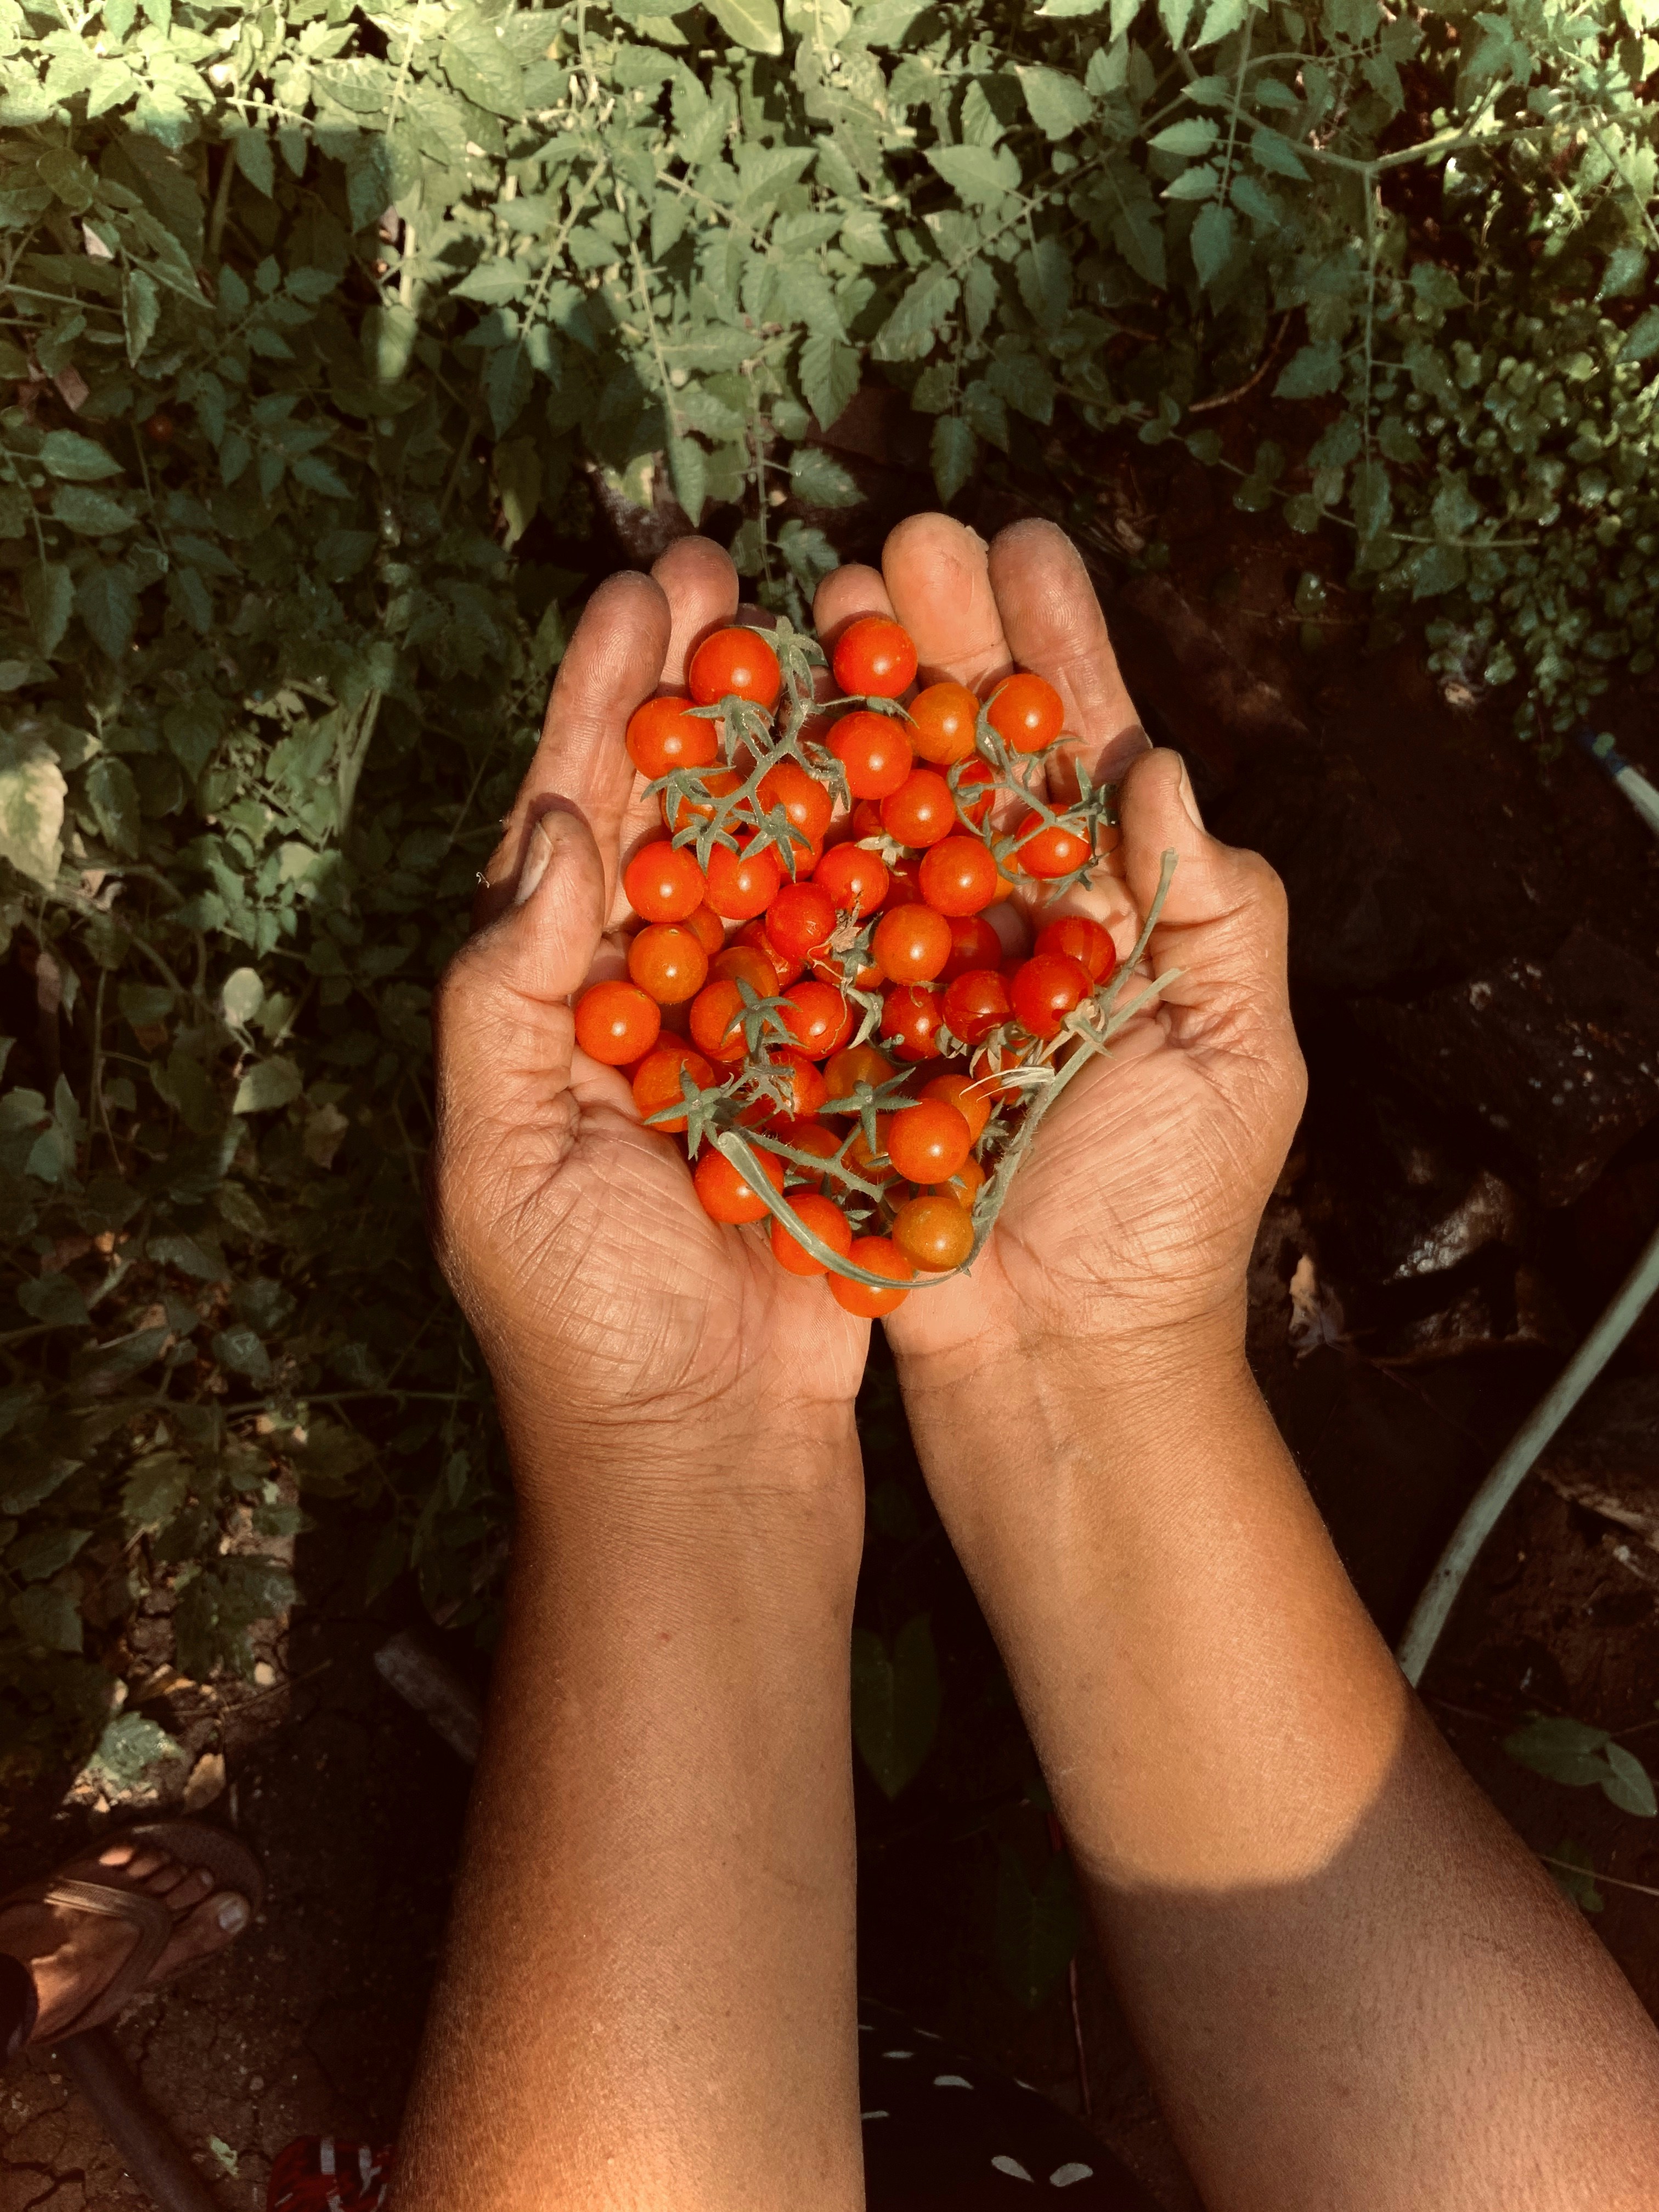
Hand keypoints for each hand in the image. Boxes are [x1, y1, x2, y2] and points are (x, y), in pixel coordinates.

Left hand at [429, 541, 866, 1510]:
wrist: (709, 1456)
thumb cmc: (582, 1324)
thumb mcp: (497, 1162)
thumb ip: (505, 997)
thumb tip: (557, 829)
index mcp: (558, 999)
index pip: (578, 819)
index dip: (604, 701)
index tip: (639, 587)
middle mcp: (662, 994)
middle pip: (686, 811)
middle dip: (704, 688)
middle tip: (734, 562)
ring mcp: (763, 1029)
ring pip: (789, 860)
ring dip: (811, 747)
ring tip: (840, 631)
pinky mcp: (854, 1079)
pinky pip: (877, 954)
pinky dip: (902, 868)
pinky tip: (930, 777)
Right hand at [813, 514, 1305, 1380]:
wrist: (1062, 1364)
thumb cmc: (1167, 1220)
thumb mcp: (1240, 1060)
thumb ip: (1219, 912)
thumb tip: (1164, 766)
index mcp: (1108, 915)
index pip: (1079, 756)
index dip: (1051, 648)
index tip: (1020, 545)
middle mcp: (1002, 925)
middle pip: (964, 761)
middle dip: (933, 647)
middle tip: (894, 542)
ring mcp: (910, 975)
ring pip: (874, 818)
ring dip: (847, 712)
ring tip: (816, 602)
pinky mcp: (831, 1037)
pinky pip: (796, 930)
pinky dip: (773, 844)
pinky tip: (744, 747)